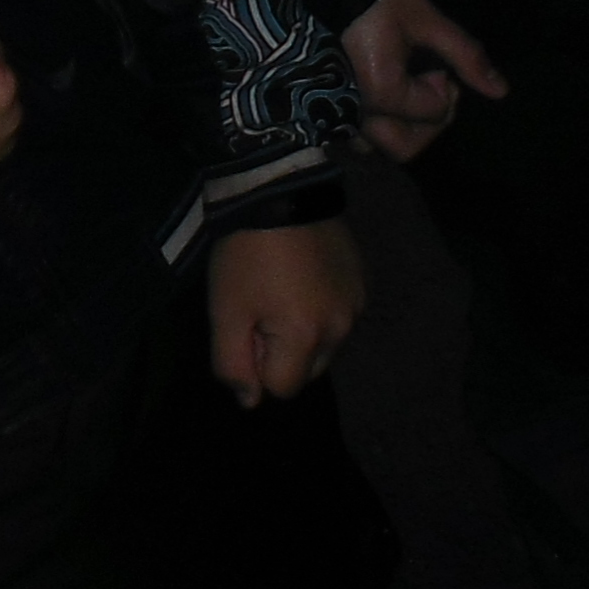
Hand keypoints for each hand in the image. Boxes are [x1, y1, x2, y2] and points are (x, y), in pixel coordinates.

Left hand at [208, 219, 363, 405]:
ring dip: (305, 332)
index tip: (247, 324)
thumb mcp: (225, 312)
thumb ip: (233, 364)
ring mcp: (357, 303)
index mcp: (307, 338)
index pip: (282, 388)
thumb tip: (251, 400)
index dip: (257, 363)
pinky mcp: (363, 281)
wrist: (278, 188)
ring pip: (326, 345)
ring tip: (282, 289)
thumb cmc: (245, 254)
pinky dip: (321, 308)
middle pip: (309, 371)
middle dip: (284, 353)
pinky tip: (302, 276)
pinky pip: (340, 315)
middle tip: (262, 307)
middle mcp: (342, 327)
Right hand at [340, 0, 508, 161]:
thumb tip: (501, 90)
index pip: (433, 111)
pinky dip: (376, 126)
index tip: (437, 62)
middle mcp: (355, 109)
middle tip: (429, 87)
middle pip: (405, 147)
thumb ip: (465, 56)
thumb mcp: (427, 21)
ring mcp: (335, 111)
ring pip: (376, 146)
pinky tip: (386, 101)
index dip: (445, 87)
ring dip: (400, 130)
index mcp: (381, 89)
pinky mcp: (325, 105)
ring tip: (406, 95)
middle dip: (428, 121)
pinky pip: (356, 135)